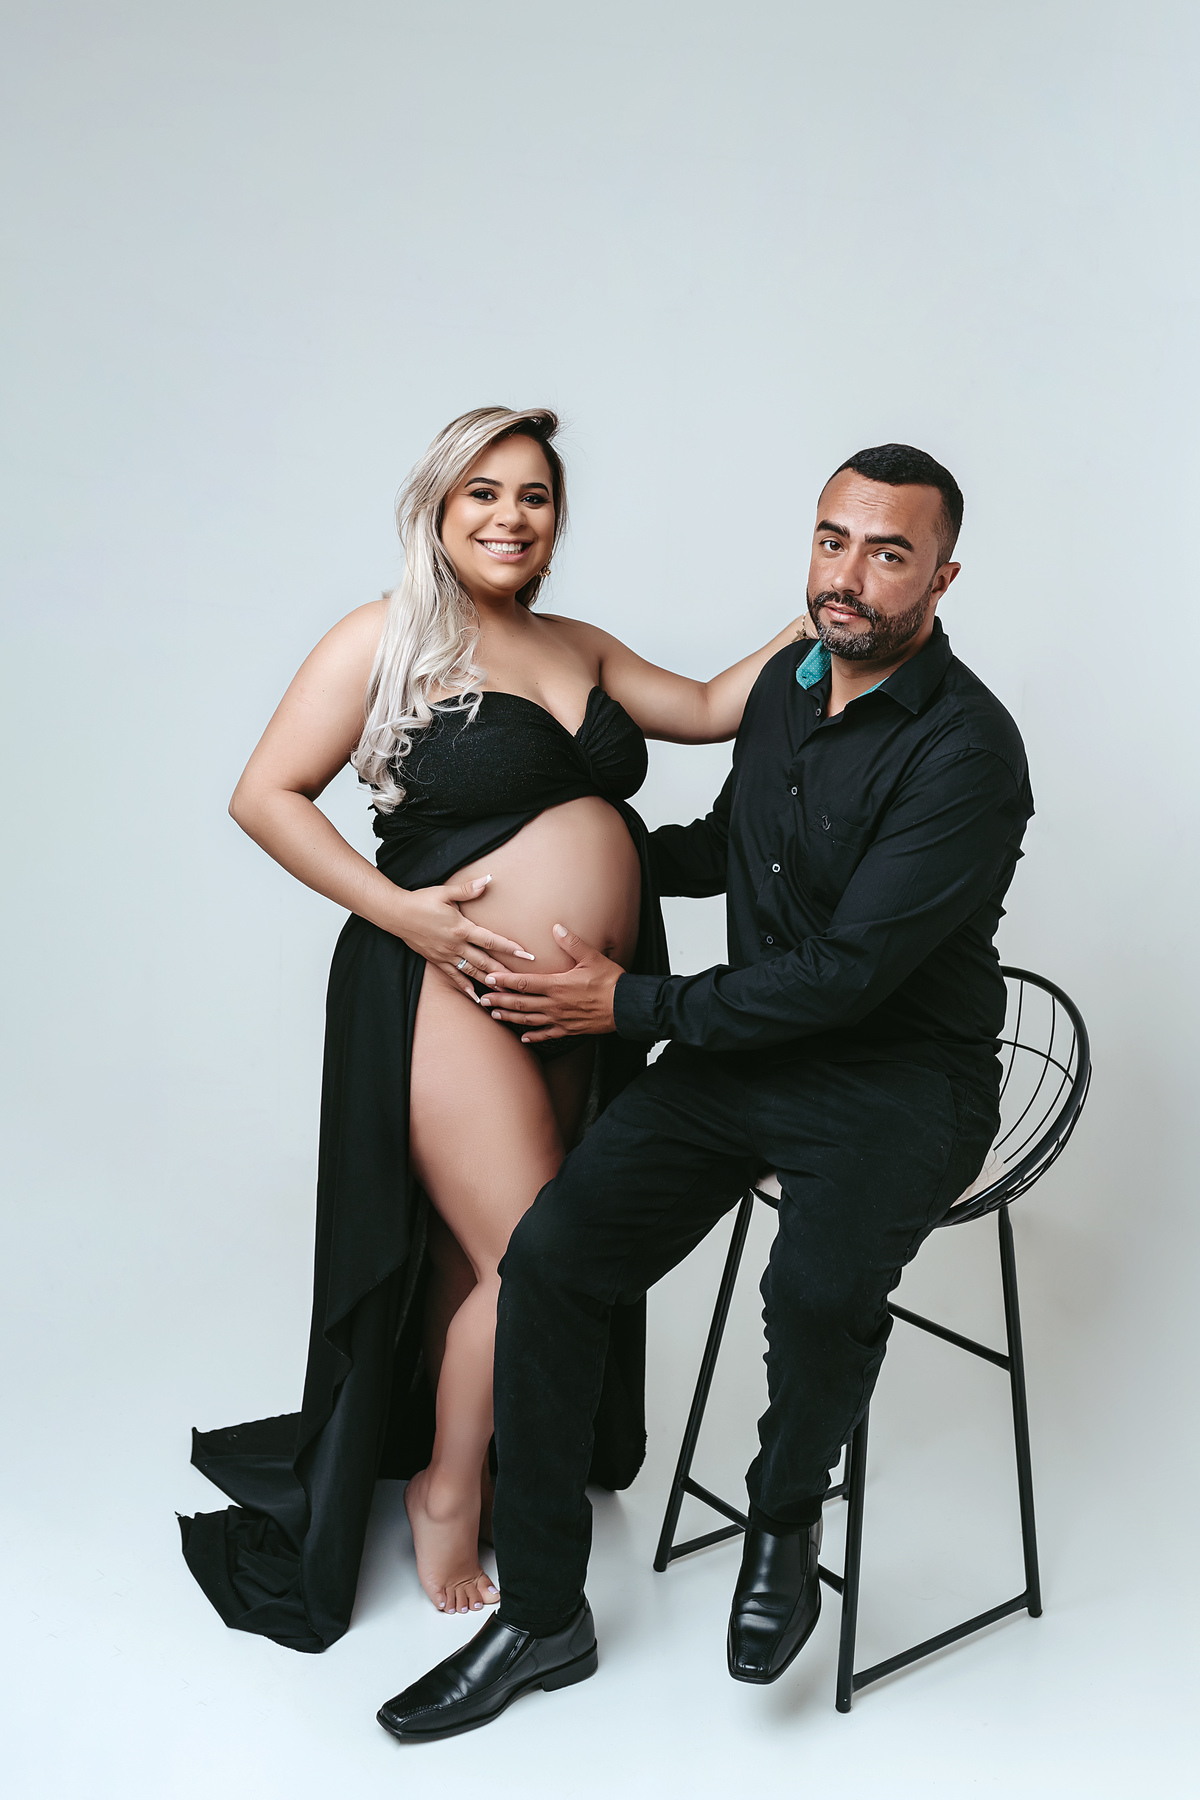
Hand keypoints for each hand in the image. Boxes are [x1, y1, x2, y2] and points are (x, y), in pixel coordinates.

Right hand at [394, 876, 534, 999]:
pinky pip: (453, 977)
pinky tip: (476, 997)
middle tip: (521, 982)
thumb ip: (468, 889)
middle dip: (504, 971)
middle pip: (485, 961)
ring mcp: (445, 955)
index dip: (510, 948)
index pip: (491, 940)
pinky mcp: (436, 960)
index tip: (526, 955)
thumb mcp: (445, 892)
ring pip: (471, 972)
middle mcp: (455, 945)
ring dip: (488, 982)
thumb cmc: (420, 901)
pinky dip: (465, 987)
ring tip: (504, 992)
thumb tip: (488, 879)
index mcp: (461, 928)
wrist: (396, 914)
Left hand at [479, 923, 621, 1041]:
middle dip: (499, 1001)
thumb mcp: (592, 957)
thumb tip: (557, 927)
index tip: (489, 979)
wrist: (626, 1007)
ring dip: (510, 1018)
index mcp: (557, 985)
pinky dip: (534, 1036)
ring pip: (529, 1020)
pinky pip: (547, 1035)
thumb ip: (572, 943)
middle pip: (520, 1003)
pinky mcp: (569, 1029)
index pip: (523, 983)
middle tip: (482, 1000)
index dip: (504, 981)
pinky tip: (524, 1038)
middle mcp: (554, 1004)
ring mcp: (560, 1019)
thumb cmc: (610, 981)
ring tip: (495, 1016)